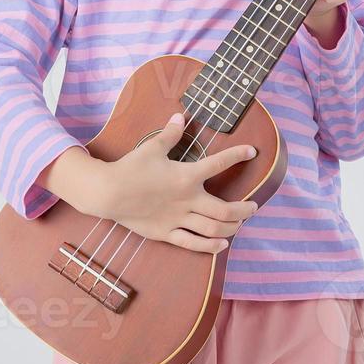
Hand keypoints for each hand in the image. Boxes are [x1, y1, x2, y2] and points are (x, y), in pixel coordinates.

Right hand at [94, 112, 258, 253]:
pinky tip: (222, 245)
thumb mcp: (152, 148)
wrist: (108, 192)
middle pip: (226, 210)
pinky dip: (211, 246)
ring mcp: (178, 219)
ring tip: (240, 224)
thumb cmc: (131, 168)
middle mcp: (188, 200)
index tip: (252, 151)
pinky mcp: (167, 233)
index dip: (237, 155)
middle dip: (244, 209)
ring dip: (232, 228)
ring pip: (213, 229)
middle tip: (254, 207)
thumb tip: (180, 117)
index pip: (218, 164)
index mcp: (186, 176)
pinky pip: (193, 243)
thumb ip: (170, 134)